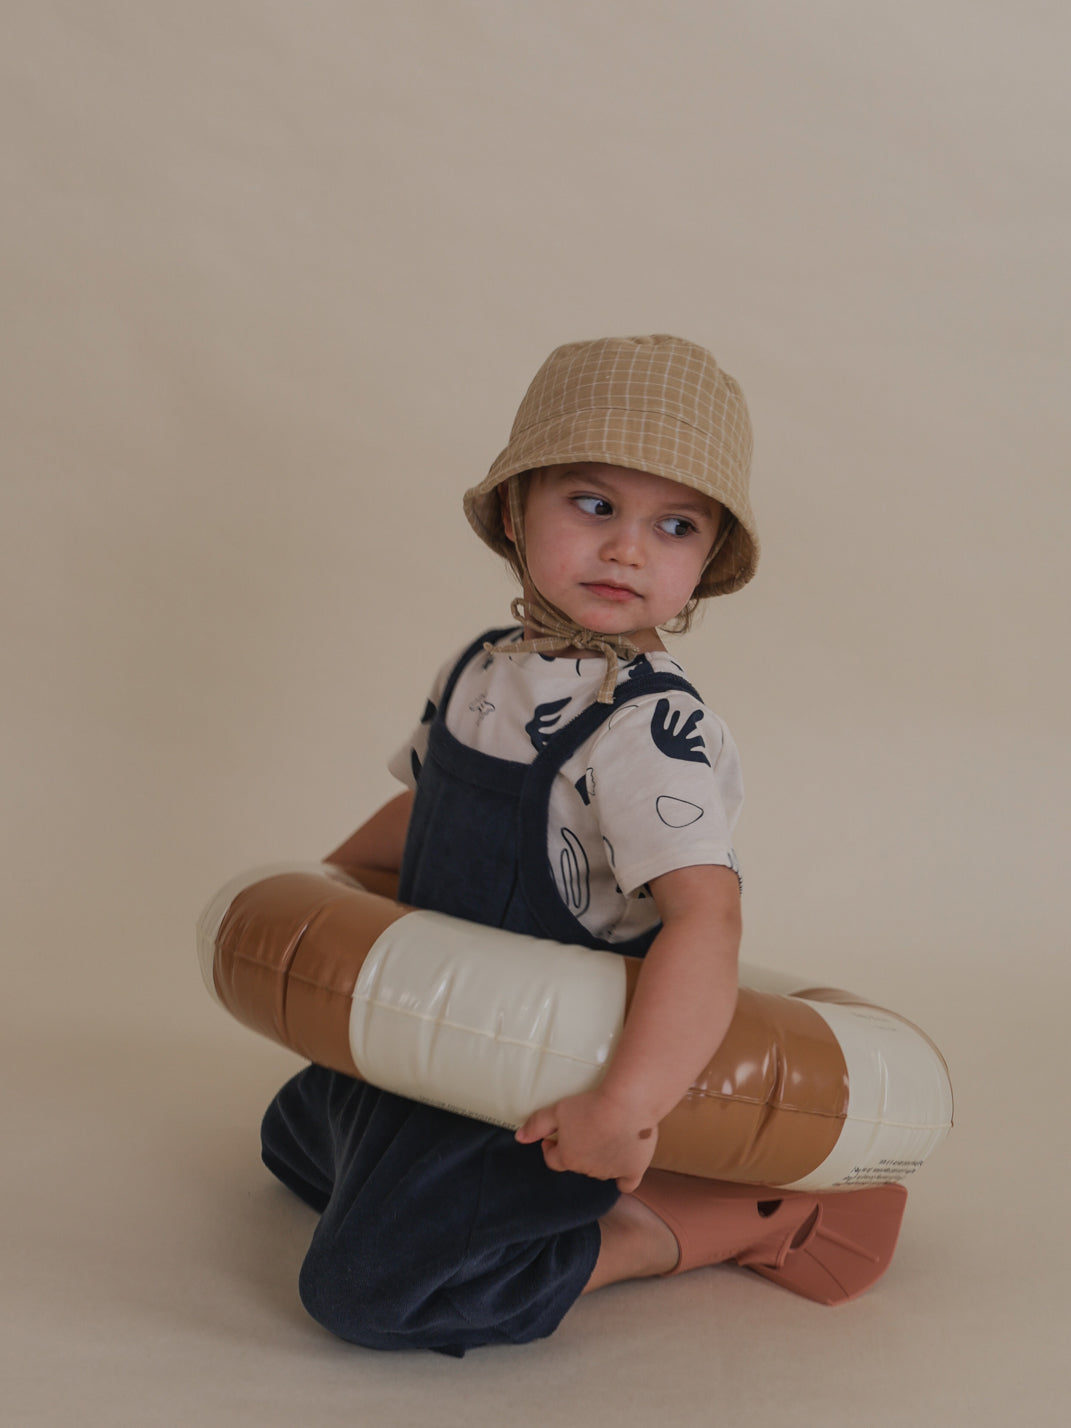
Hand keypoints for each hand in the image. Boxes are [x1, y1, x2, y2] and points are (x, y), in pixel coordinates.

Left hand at [515, 1088, 658, 1191]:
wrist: (627, 1104)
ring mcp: (612, 1172)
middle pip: (578, 1164)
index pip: (553, 1160)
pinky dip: (624, 1179)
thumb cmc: (590, 1105)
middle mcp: (589, 1169)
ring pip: (601, 1170)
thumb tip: (519, 1137)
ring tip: (606, 1135)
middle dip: (577, 1150)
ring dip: (599, 1159)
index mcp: (568, 1157)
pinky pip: (627, 1183)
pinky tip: (624, 1169)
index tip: (554, 1137)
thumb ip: (537, 1124)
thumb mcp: (557, 1110)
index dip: (551, 1147)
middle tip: (584, 1129)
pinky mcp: (633, 1170)